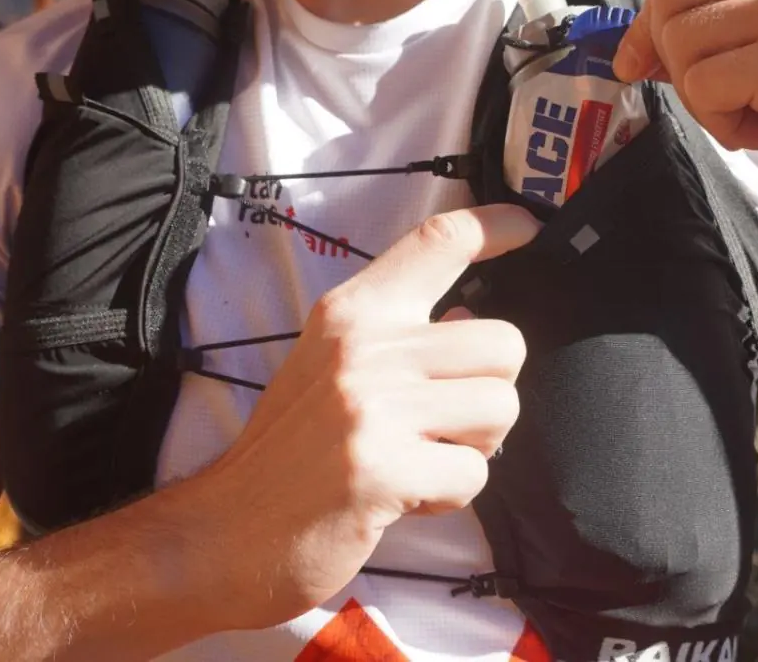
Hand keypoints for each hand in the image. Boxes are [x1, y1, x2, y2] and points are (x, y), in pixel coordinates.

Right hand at [196, 205, 538, 630]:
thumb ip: (400, 339)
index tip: (530, 226)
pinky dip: (451, 494)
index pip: (438, 241)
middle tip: (441, 424)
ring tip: (419, 459)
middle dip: (491, 392)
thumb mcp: (333, 366)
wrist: (227, 533)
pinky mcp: (382, 469)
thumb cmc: (290, 451)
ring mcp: (372, 407)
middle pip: (505, 342)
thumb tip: (470, 317)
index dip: (497, 224)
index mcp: (353, 312)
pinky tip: (405, 497)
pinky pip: (476, 472)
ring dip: (475, 446)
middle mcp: (364, 346)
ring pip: (501, 406)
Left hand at [615, 0, 757, 231]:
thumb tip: (631, 43)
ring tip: (754, 115)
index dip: (652, 18)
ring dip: (700, 98)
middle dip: (673, 58)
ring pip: (680, 43)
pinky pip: (704, 88)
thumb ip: (722, 15)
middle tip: (718, 97)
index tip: (650, 63)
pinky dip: (721, 125)